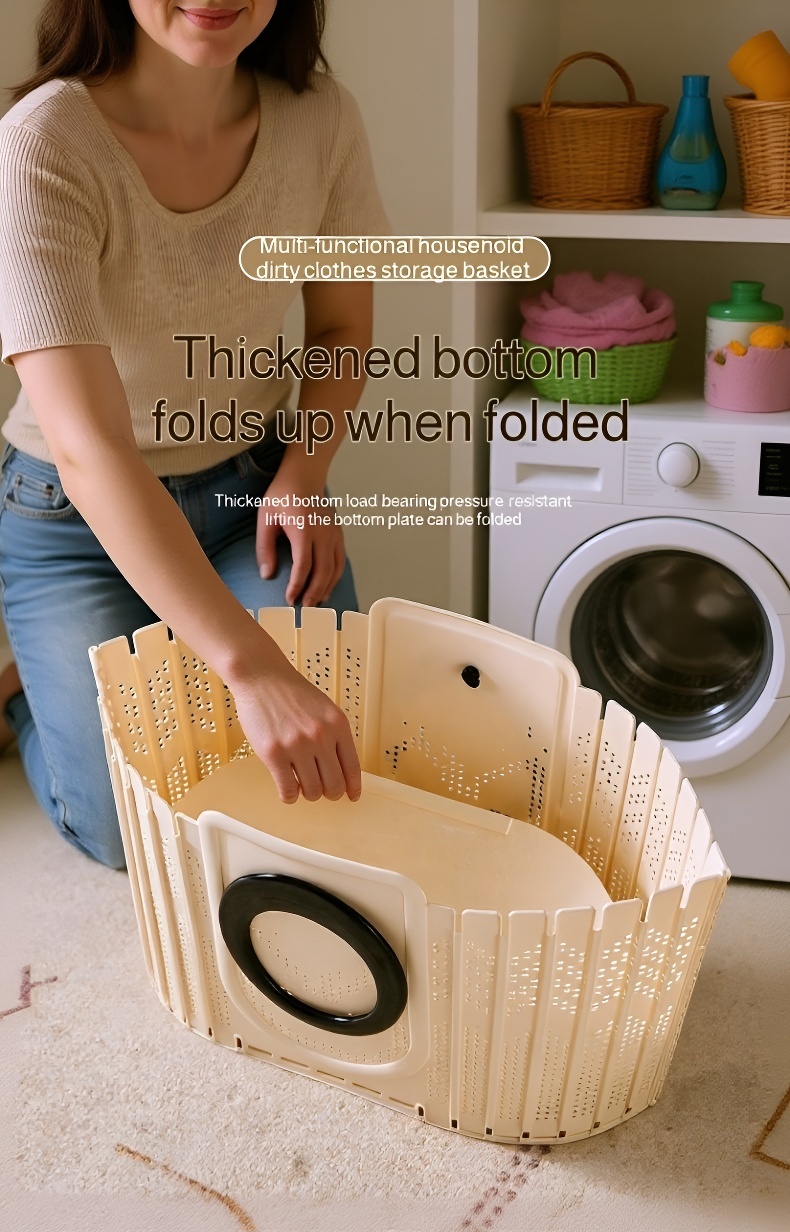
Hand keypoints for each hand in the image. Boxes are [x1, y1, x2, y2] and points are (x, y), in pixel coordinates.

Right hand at [232, 651, 361, 804]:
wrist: (261, 677)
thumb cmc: (291, 693)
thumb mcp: (325, 710)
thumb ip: (335, 736)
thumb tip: (342, 771)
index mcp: (338, 725)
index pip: (353, 768)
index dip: (353, 787)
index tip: (352, 796)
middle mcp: (321, 736)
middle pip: (334, 785)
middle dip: (330, 793)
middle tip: (321, 790)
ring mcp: (297, 745)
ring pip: (312, 791)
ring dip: (308, 794)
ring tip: (300, 784)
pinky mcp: (273, 753)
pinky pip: (288, 790)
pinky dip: (289, 796)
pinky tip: (287, 789)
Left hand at [256, 463, 345, 606]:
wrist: (303, 477)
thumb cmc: (282, 496)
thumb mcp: (265, 519)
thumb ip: (265, 548)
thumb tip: (267, 574)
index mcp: (304, 530)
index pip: (303, 566)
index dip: (297, 585)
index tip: (289, 599)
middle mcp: (323, 534)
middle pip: (322, 571)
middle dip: (313, 592)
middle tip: (303, 606)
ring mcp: (334, 534)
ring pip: (335, 568)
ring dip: (326, 587)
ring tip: (316, 602)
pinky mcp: (338, 534)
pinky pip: (340, 560)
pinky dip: (335, 576)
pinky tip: (327, 586)